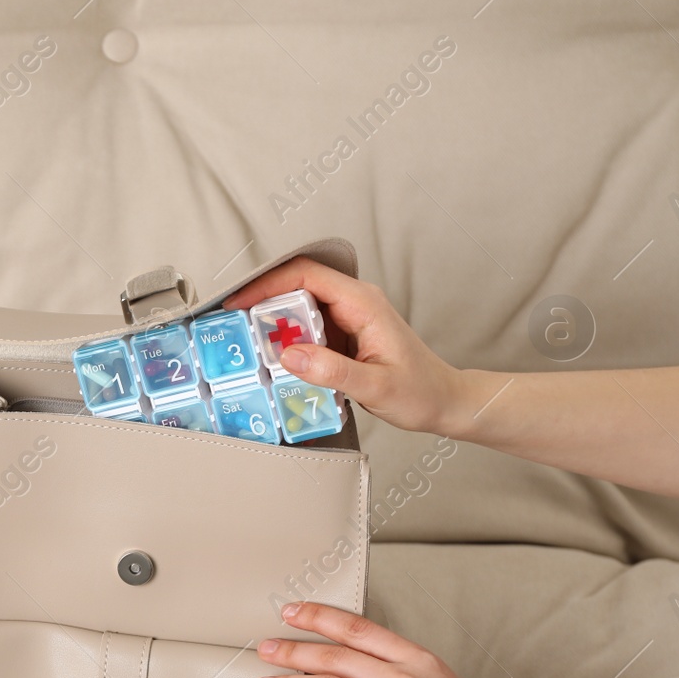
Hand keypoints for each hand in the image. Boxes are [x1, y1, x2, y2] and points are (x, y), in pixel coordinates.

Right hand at [223, 257, 465, 434]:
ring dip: (272, 325)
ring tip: (248, 346)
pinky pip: (306, 329)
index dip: (267, 283)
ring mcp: (347, 319)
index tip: (237, 302)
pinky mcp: (342, 336)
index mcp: (362, 303)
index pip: (306, 276)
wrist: (443, 401)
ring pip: (298, 308)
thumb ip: (332, 370)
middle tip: (234, 329)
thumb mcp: (375, 386)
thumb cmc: (419, 392)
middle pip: (296, 287)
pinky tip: (274, 360)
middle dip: (262, 304)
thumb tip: (288, 355)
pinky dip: (286, 341)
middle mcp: (353, 303)